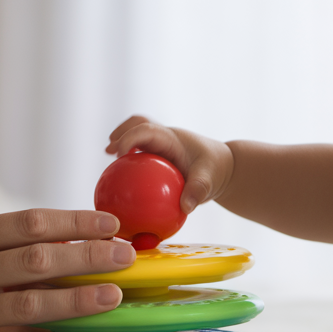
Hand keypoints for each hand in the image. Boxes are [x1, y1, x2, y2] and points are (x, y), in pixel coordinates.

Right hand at [0, 208, 135, 331]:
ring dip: (78, 299)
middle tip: (127, 258)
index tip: (112, 225)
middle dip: (88, 256)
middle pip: (38, 259)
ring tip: (114, 296)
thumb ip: (1, 243)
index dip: (75, 223)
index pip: (30, 222)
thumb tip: (67, 236)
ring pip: (31, 302)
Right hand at [106, 115, 233, 213]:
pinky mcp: (159, 155)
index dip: (129, 137)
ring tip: (109, 159)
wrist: (223, 167)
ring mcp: (161, 144)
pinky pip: (140, 154)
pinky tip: (122, 183)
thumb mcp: (209, 181)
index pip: (146, 129)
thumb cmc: (216, 171)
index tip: (118, 152)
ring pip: (136, 134)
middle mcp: (164, 137)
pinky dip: (129, 161)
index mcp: (172, 138)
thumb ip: (198, 191)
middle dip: (121, 133)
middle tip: (109, 151)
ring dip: (121, 142)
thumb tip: (185, 207)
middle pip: (137, 124)